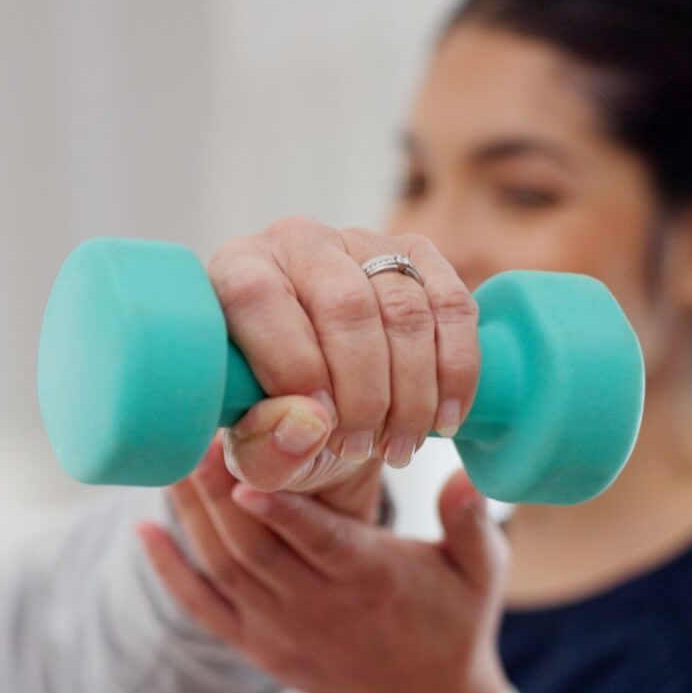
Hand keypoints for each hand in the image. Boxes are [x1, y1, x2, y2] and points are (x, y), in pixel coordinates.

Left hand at [140, 438, 510, 692]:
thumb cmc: (454, 622)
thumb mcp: (480, 572)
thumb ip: (471, 522)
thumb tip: (465, 475)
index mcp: (369, 580)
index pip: (318, 542)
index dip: (280, 511)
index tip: (245, 472)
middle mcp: (317, 606)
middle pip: (254, 549)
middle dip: (218, 492)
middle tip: (197, 434)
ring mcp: (279, 629)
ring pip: (223, 568)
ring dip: (191, 516)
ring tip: (172, 460)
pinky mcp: (255, 644)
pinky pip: (202, 608)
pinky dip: (170, 571)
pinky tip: (143, 529)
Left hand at [209, 220, 478, 491]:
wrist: (325, 402)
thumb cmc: (277, 419)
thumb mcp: (255, 450)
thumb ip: (265, 446)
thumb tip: (310, 424)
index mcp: (235, 271)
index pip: (257, 295)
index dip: (292, 363)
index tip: (320, 426)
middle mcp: (297, 242)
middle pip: (344, 306)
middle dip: (362, 393)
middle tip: (359, 449)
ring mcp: (362, 242)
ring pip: (405, 311)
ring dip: (412, 393)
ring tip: (398, 447)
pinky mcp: (418, 256)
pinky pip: (453, 306)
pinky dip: (456, 371)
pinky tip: (445, 418)